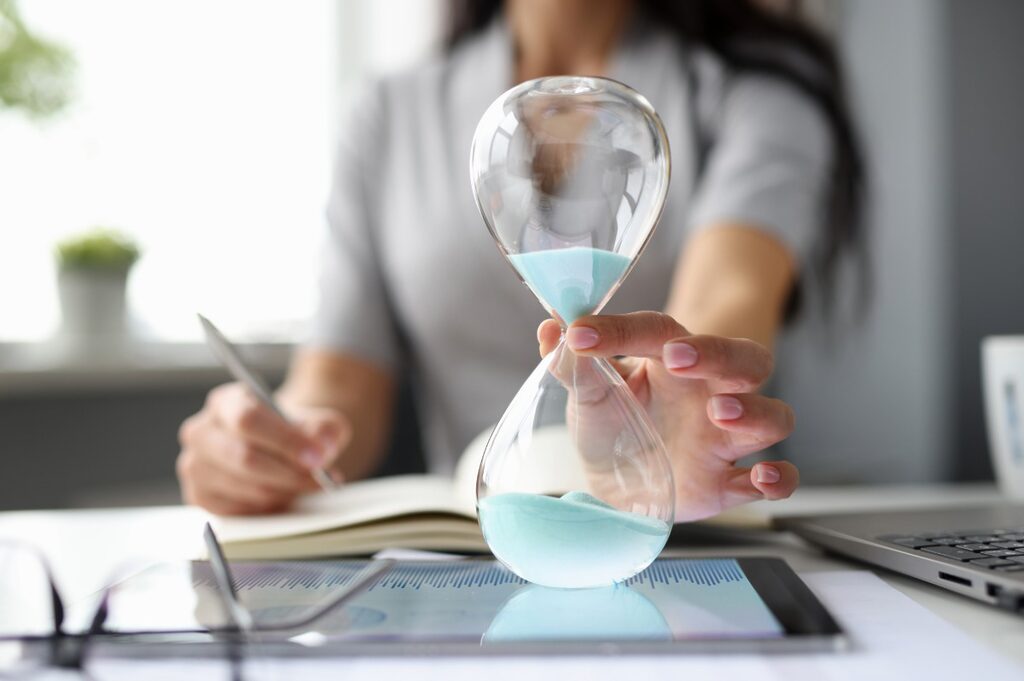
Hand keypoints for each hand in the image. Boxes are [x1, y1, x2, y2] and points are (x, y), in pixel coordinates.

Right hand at [176, 382, 350, 514]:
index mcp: (225, 402)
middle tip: (319, 480)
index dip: (284, 440)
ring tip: (306, 486)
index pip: (248, 419)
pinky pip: (238, 509)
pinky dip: (268, 506)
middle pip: (244, 457)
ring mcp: (195, 465)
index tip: (316, 457)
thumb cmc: (292, 433)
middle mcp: (201, 431)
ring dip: (283, 491)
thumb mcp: (315, 422)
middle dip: (288, 473)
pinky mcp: (198, 495)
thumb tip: (321, 446)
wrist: (276, 450)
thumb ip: (323, 429)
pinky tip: (283, 495)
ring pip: (244, 486)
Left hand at [538, 312, 796, 521]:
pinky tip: (764, 477)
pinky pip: (776, 478)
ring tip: (721, 414)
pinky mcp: (731, 483)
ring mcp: (725, 439)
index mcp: (669, 361)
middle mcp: (708, 393)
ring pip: (772, 415)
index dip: (621, 330)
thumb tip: (550, 328)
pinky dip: (781, 478)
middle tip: (679, 358)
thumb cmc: (611, 423)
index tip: (580, 334)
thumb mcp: (587, 394)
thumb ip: (571, 364)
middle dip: (719, 354)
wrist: (618, 485)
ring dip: (754, 411)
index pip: (656, 332)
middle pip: (743, 360)